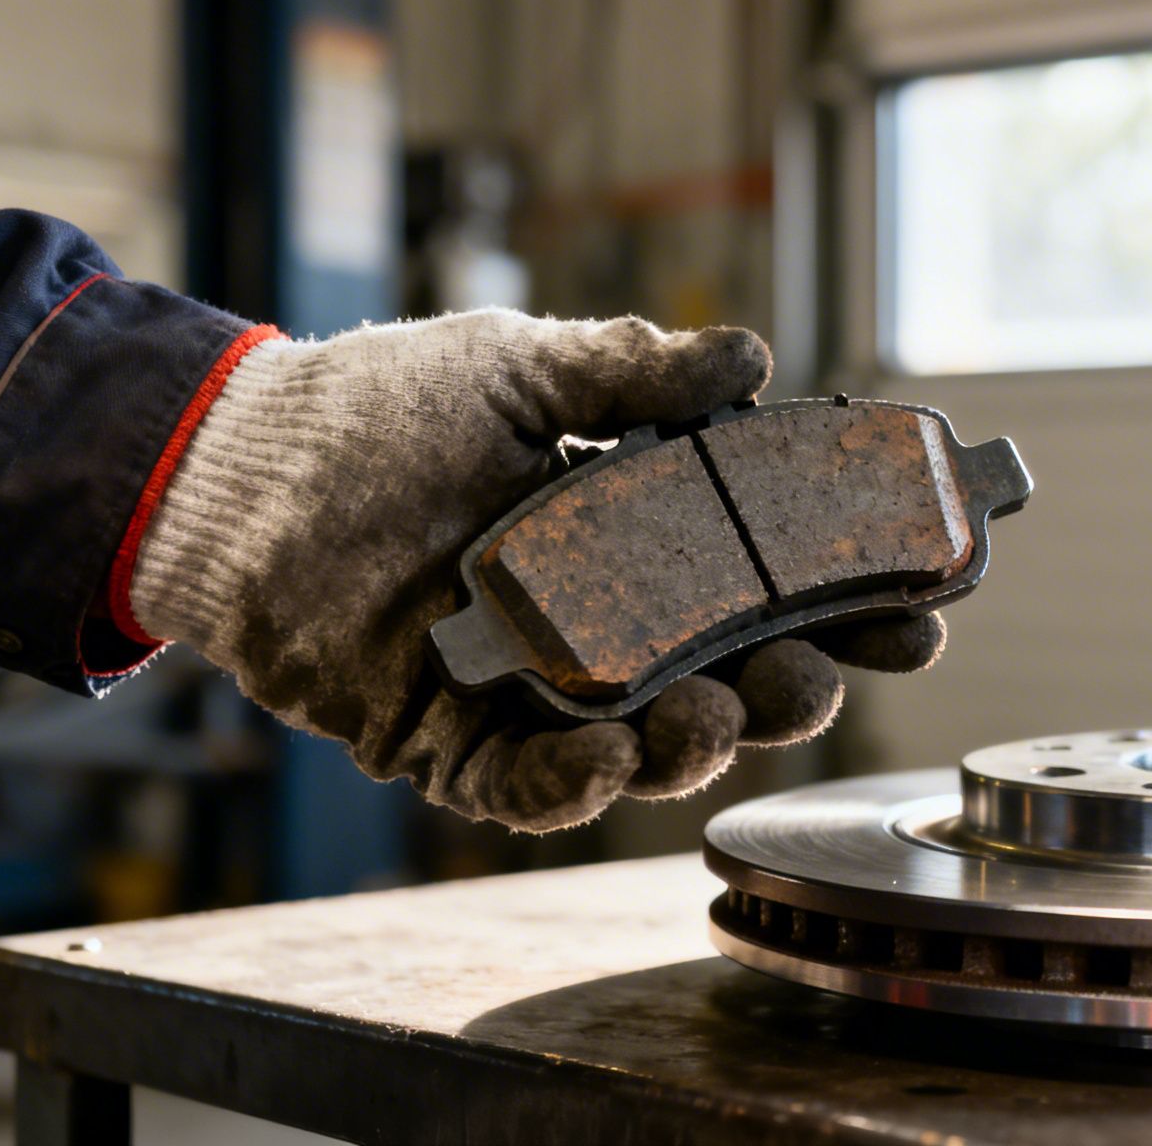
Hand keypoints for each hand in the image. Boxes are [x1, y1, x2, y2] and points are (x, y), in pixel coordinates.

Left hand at [127, 310, 942, 830]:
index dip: (842, 597)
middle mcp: (597, 623)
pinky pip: (530, 791)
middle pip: (729, 676)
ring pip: (650, 745)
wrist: (235, 469)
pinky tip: (619, 759)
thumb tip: (753, 360)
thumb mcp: (515, 368)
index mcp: (629, 539)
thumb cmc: (373, 410)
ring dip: (706, 743)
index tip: (915, 605)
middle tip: (829, 674)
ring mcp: (530, 690)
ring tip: (725, 718)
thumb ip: (631, 371)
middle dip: (798, 687)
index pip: (763, 581)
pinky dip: (580, 787)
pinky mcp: (452, 743)